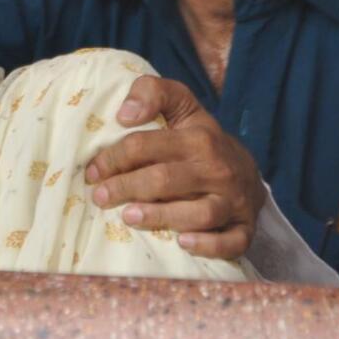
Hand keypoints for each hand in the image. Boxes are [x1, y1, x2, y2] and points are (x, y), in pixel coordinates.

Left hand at [84, 75, 263, 259]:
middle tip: (99, 197)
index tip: (93, 171)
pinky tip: (181, 243)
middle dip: (126, 188)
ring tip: (129, 217)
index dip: (113, 158)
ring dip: (160, 217)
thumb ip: (151, 93)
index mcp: (198, 138)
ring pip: (198, 214)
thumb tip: (124, 114)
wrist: (245, 169)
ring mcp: (234, 201)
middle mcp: (217, 169)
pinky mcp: (245, 229)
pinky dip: (208, 245)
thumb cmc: (199, 138)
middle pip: (165, 180)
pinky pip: (231, 243)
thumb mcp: (180, 105)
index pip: (145, 145)